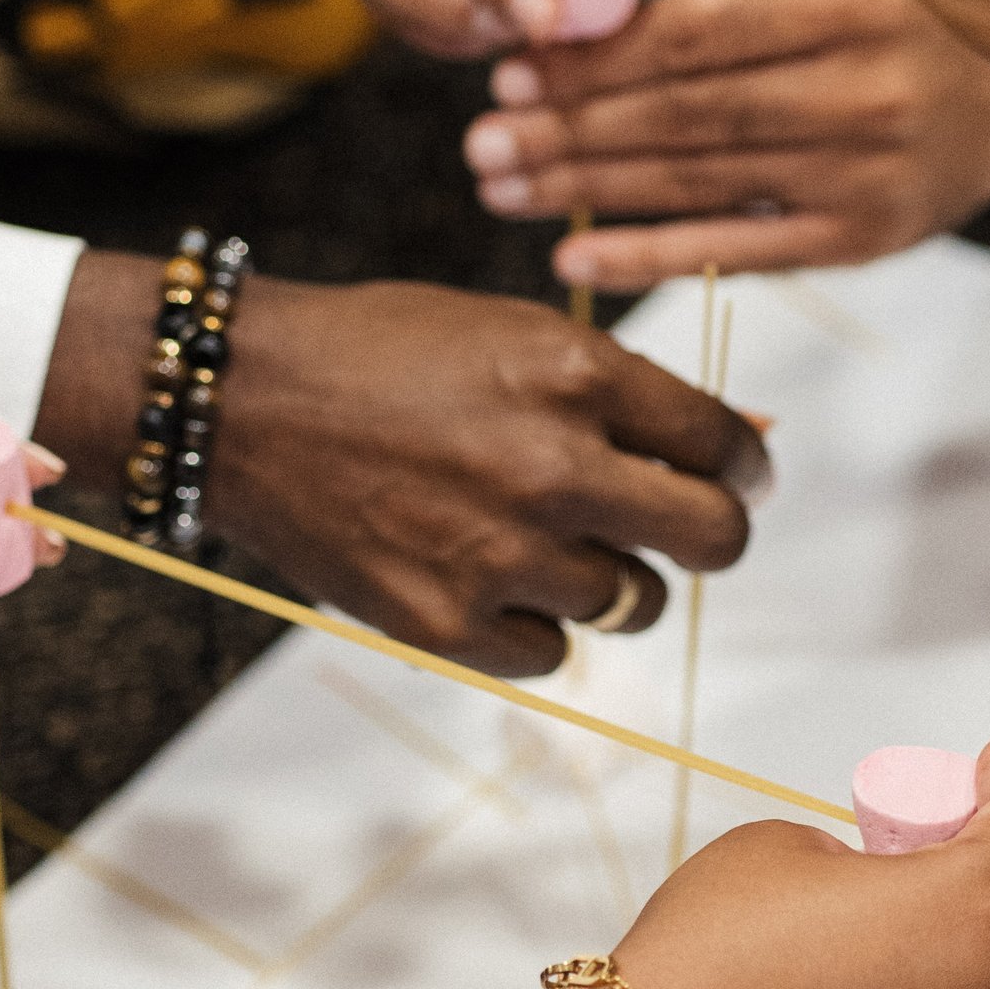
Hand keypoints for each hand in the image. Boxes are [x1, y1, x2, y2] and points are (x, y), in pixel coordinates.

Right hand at [207, 276, 769, 676]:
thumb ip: (629, 394)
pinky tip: (486, 577)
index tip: (735, 479)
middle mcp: (553, 467)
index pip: (722, 446)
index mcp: (577, 375)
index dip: (744, 469)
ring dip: (609, 579)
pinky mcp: (449, 625)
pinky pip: (551, 652)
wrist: (240, 403)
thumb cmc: (382, 355)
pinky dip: (534, 625)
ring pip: (632, 604)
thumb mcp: (515, 335)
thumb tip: (749, 437)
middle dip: (712, 536)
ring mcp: (501, 554)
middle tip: (682, 531)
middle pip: (712, 541)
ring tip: (543, 541)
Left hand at [463, 0, 989, 291]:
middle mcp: (861, 92)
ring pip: (699, 181)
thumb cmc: (928, 4)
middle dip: (570, 130)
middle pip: (682, 115)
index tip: (513, 66)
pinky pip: (741, 248)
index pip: (695, 37)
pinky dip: (653, 254)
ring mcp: (865, 172)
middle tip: (479, 138)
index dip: (597, 59)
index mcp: (849, 2)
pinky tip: (575, 255)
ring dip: (589, 189)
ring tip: (502, 186)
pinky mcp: (868, 236)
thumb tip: (595, 11)